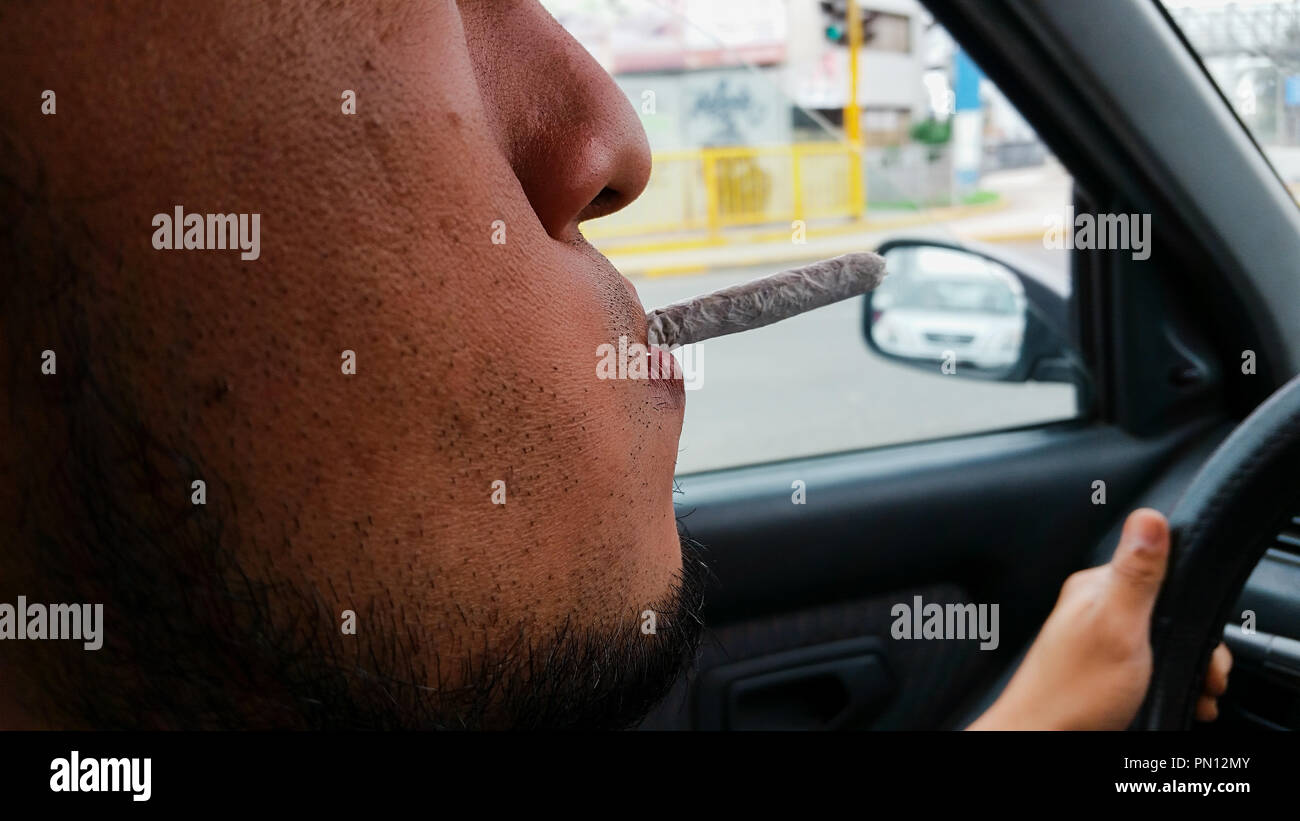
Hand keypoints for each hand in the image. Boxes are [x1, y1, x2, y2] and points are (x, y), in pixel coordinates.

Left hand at [968, 508, 1231, 729]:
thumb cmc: (1071, 692)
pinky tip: (1172, 700)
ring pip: (1163, 643)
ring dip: (1187, 670)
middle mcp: (1096, 608)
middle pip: (1169, 613)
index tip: (1207, 644)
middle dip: (1196, 649)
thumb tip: (1148, 516)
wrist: (1039, 738)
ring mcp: (1098, 639)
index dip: (1196, 611)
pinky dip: (1169, 684)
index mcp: (1097, 587)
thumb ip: (1136, 574)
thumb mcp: (1116, 626)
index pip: (1166, 575)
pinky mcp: (1102, 668)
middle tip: (1201, 679)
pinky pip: (1149, 666)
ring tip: (1191, 695)